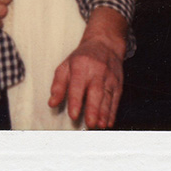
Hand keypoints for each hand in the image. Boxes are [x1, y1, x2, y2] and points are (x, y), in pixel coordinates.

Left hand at [49, 6, 127, 128]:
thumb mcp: (66, 66)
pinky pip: (116, 99)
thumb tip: (52, 102)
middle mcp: (97, 71)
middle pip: (96, 92)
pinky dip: (112, 112)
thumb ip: (58, 85)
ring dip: (104, 113)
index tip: (73, 115)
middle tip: (89, 124)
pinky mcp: (118, 83)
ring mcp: (109, 78)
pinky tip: (109, 122)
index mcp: (81, 66)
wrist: (105, 44)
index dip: (75, 100)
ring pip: (108, 97)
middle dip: (93, 109)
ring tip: (99, 126)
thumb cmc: (83, 57)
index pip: (78, 85)